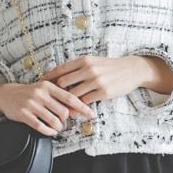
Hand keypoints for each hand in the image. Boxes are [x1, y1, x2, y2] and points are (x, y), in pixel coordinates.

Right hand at [0, 79, 96, 136]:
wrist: (6, 95)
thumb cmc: (30, 93)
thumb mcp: (44, 89)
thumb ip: (59, 95)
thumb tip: (77, 106)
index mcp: (48, 86)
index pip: (70, 97)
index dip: (82, 107)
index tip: (91, 114)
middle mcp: (40, 94)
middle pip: (63, 112)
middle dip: (66, 120)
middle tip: (63, 121)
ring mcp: (32, 105)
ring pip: (53, 121)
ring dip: (58, 127)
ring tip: (56, 126)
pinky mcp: (24, 115)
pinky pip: (41, 127)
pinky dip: (49, 131)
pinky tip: (50, 131)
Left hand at [41, 55, 155, 106]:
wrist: (132, 69)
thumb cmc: (110, 66)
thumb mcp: (93, 61)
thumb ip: (78, 68)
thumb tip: (61, 76)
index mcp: (84, 60)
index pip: (60, 69)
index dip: (48, 78)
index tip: (40, 84)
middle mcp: (88, 69)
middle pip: (63, 83)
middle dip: (54, 93)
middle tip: (47, 100)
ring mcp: (96, 81)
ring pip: (73, 94)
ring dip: (65, 103)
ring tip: (58, 109)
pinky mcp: (103, 92)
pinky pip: (85, 101)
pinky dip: (77, 108)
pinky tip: (73, 112)